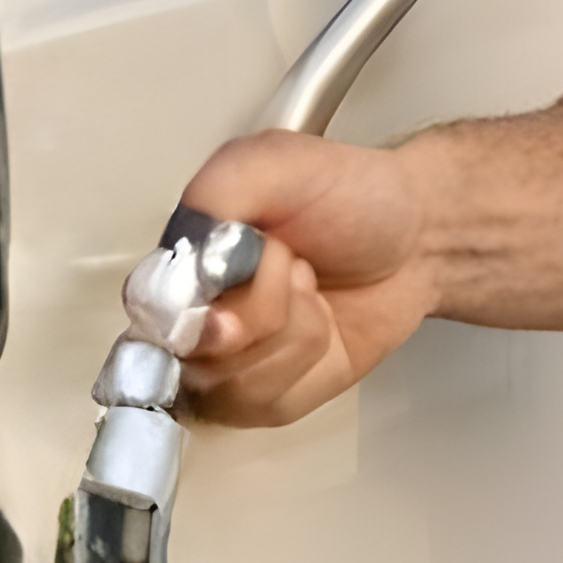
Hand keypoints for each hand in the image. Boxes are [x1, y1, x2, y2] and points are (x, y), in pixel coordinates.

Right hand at [172, 130, 437, 427]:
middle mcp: (187, 323)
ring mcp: (225, 367)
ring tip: (309, 284)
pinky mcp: (268, 399)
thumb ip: (214, 194)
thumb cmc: (343, 195)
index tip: (235, 292)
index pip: (144, 312)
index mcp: (175, 265)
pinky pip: (268, 401)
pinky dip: (308, 355)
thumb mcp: (272, 161)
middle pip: (186, 357)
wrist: (417, 230)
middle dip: (256, 312)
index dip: (184, 313)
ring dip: (293, 327)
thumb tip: (181, 263)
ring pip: (230, 384)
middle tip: (297, 267)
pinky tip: (322, 322)